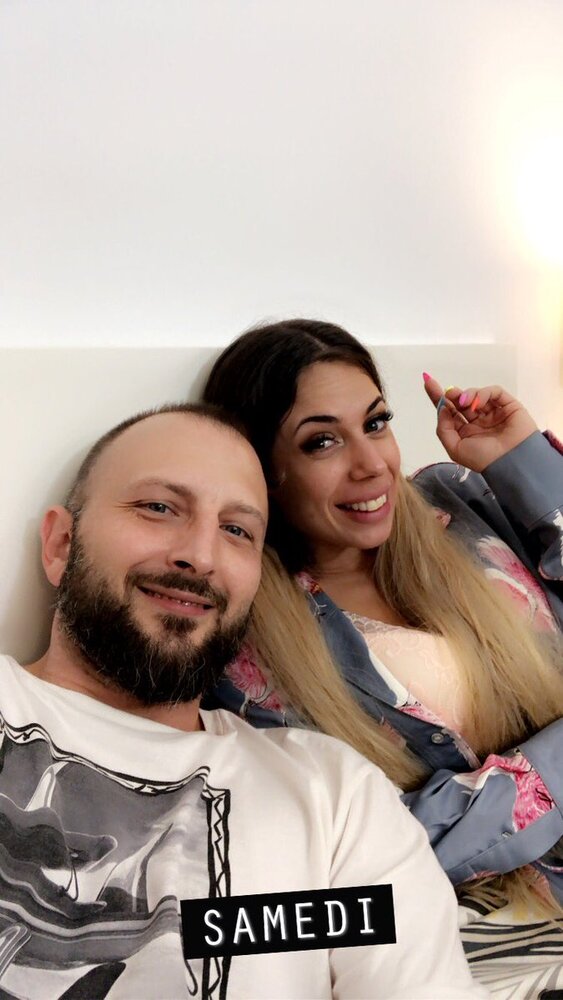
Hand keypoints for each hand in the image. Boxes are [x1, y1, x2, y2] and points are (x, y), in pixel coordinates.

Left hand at [423, 375, 537, 471]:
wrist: (511, 461)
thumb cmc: (483, 458)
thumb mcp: (454, 448)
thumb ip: (443, 429)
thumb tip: (442, 408)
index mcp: (465, 432)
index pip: (449, 411)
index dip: (438, 397)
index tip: (427, 382)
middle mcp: (478, 421)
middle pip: (460, 401)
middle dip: (452, 394)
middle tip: (448, 393)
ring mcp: (493, 412)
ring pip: (476, 395)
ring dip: (467, 395)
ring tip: (464, 403)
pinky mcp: (507, 405)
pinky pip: (494, 392)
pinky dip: (484, 393)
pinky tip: (478, 403)